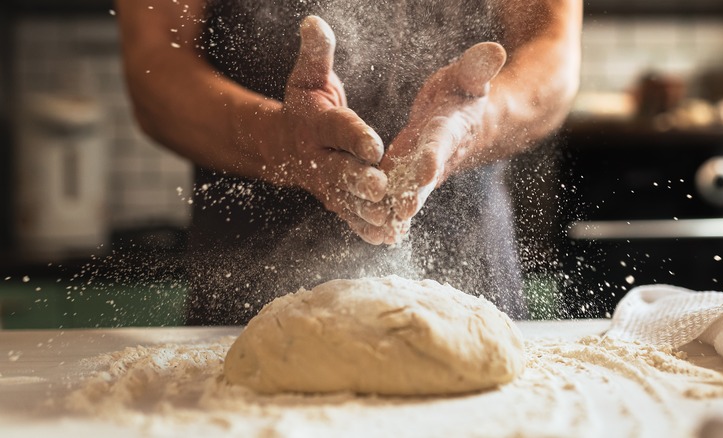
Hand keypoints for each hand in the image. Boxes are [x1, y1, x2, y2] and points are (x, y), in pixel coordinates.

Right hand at [270, 16, 388, 244]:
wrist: (282, 144)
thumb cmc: (304, 104)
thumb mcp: (308, 76)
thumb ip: (316, 54)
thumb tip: (313, 22)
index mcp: (316, 124)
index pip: (337, 129)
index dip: (354, 135)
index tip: (374, 144)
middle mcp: (318, 157)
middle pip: (340, 170)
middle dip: (359, 180)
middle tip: (382, 188)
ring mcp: (324, 183)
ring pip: (346, 199)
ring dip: (366, 211)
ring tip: (389, 220)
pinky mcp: (333, 199)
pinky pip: (348, 215)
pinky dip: (364, 228)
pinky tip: (386, 237)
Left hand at [378, 42, 506, 243]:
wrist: (469, 122)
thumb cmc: (464, 93)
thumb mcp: (469, 76)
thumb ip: (477, 67)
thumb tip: (495, 49)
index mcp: (450, 128)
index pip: (442, 142)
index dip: (434, 154)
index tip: (426, 168)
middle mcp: (437, 155)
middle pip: (425, 177)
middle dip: (414, 193)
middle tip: (402, 211)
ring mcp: (422, 170)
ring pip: (409, 192)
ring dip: (396, 210)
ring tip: (381, 228)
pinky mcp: (408, 177)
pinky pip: (397, 196)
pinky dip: (389, 214)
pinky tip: (374, 232)